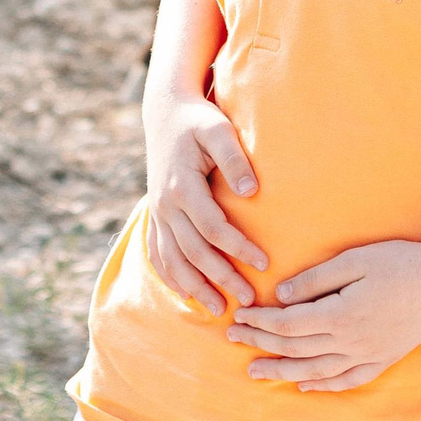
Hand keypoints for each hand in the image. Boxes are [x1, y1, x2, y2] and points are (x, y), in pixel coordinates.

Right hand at [143, 92, 265, 308]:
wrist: (165, 111)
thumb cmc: (199, 120)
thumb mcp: (218, 129)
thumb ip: (234, 158)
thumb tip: (251, 191)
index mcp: (182, 185)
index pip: (212, 227)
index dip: (238, 248)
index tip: (265, 263)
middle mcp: (165, 204)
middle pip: (193, 251)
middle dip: (220, 278)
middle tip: (248, 299)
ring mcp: (157, 211)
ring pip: (172, 259)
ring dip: (194, 287)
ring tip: (219, 309)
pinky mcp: (155, 214)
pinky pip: (157, 252)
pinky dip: (170, 276)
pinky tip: (186, 294)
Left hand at [226, 238, 420, 391]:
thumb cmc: (402, 262)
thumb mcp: (355, 259)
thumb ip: (316, 278)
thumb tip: (280, 296)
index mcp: (341, 315)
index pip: (288, 324)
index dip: (260, 322)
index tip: (239, 316)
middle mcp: (351, 342)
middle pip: (295, 349)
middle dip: (261, 344)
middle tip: (232, 339)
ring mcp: (368, 355)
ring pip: (316, 372)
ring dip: (282, 373)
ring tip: (256, 372)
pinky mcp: (383, 360)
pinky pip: (347, 380)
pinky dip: (323, 386)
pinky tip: (306, 386)